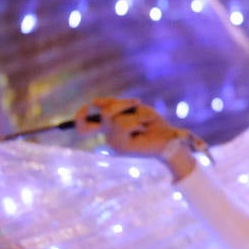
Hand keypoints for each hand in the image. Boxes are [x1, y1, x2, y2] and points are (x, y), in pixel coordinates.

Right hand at [75, 97, 194, 179]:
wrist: (169, 139)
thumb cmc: (153, 125)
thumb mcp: (134, 110)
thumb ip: (115, 105)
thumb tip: (93, 102)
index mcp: (110, 129)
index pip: (84, 128)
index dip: (79, 117)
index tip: (88, 105)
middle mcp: (109, 137)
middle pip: (103, 114)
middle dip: (119, 104)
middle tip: (137, 102)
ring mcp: (114, 143)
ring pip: (114, 117)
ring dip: (135, 114)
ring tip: (146, 122)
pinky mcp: (121, 146)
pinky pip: (122, 124)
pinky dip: (137, 121)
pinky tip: (144, 129)